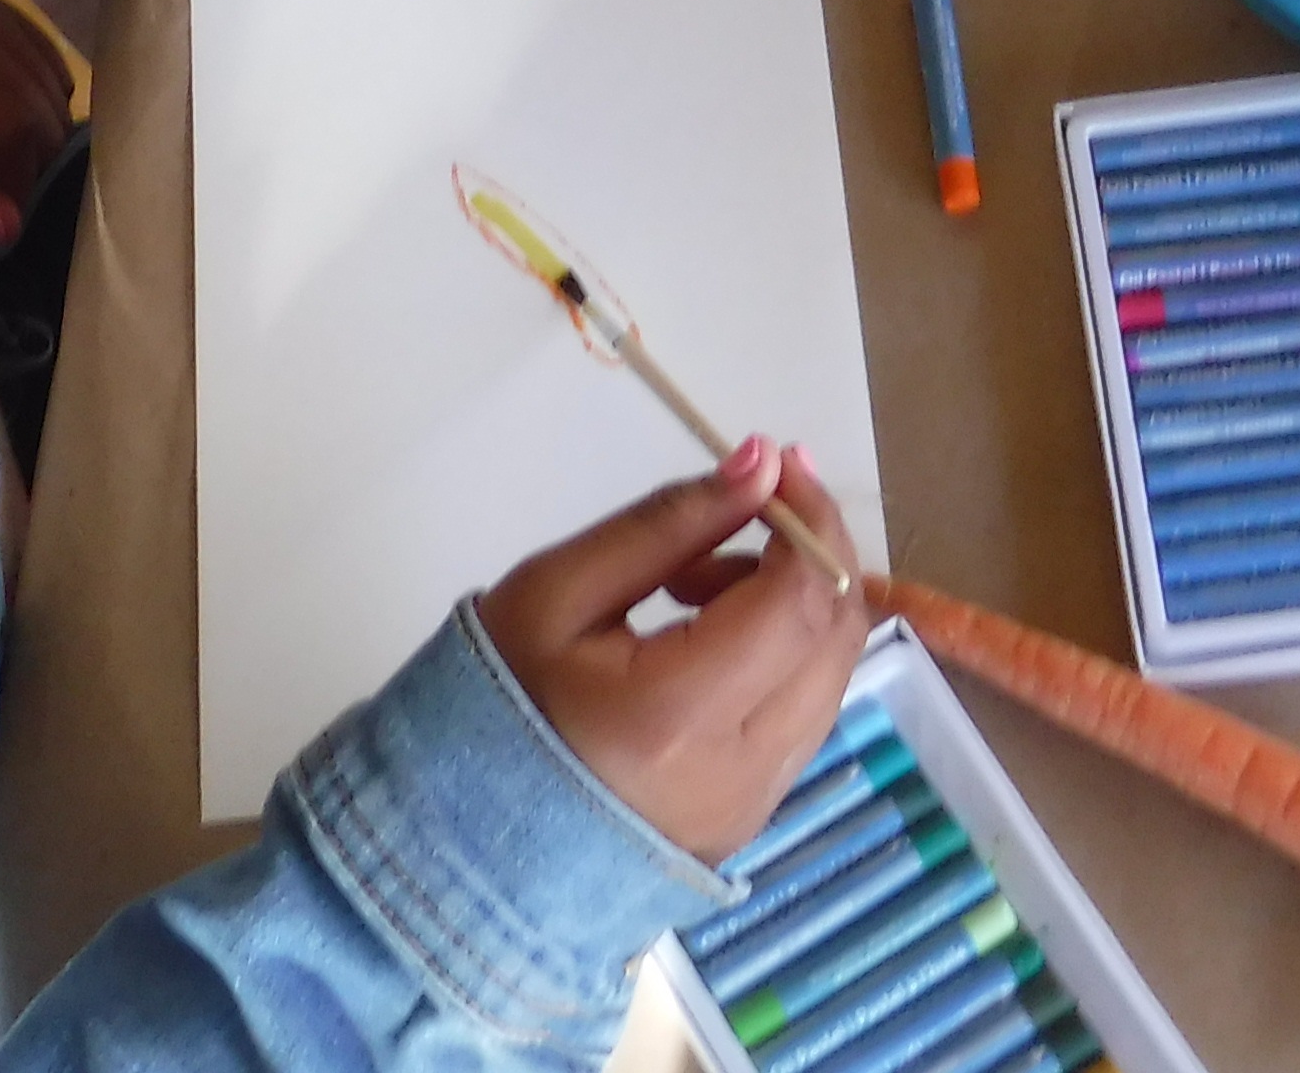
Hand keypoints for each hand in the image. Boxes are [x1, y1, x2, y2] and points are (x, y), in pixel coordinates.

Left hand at [0, 0, 75, 246]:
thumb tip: (9, 227)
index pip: (6, 128)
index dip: (16, 181)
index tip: (0, 211)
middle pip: (39, 113)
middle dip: (32, 164)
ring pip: (55, 92)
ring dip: (42, 134)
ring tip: (0, 152)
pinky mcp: (7, 7)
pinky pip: (55, 67)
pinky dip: (46, 102)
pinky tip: (12, 115)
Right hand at [476, 439, 868, 864]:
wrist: (466, 837)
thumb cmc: (497, 699)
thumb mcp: (557, 591)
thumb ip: (665, 524)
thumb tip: (762, 463)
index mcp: (677, 716)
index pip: (796, 602)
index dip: (808, 519)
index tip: (779, 463)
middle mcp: (738, 772)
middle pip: (833, 637)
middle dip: (809, 551)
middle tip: (743, 506)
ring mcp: (754, 805)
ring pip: (830, 676)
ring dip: (794, 604)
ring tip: (696, 582)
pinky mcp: (755, 818)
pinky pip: (804, 715)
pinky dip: (783, 656)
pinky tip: (710, 640)